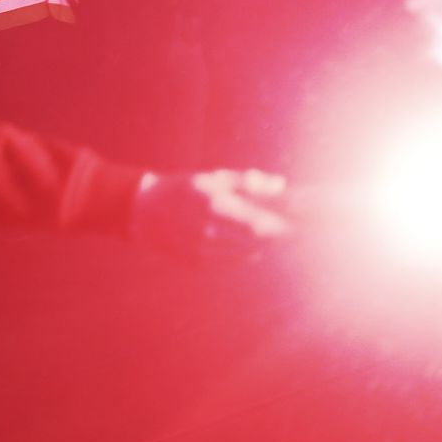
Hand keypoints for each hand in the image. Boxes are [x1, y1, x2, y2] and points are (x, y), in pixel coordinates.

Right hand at [133, 168, 295, 255]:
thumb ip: (249, 182)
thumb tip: (282, 184)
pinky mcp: (194, 262)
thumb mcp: (213, 178)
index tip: (298, 222)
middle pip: (254, 239)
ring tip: (271, 237)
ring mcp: (200, 249)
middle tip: (293, 231)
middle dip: (276, 235)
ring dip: (261, 246)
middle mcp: (207, 229)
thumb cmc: (184, 189)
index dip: (281, 224)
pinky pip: (228, 262)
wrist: (143, 211)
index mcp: (213, 204)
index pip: (258, 220)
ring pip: (244, 253)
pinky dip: (242, 255)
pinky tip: (249, 247)